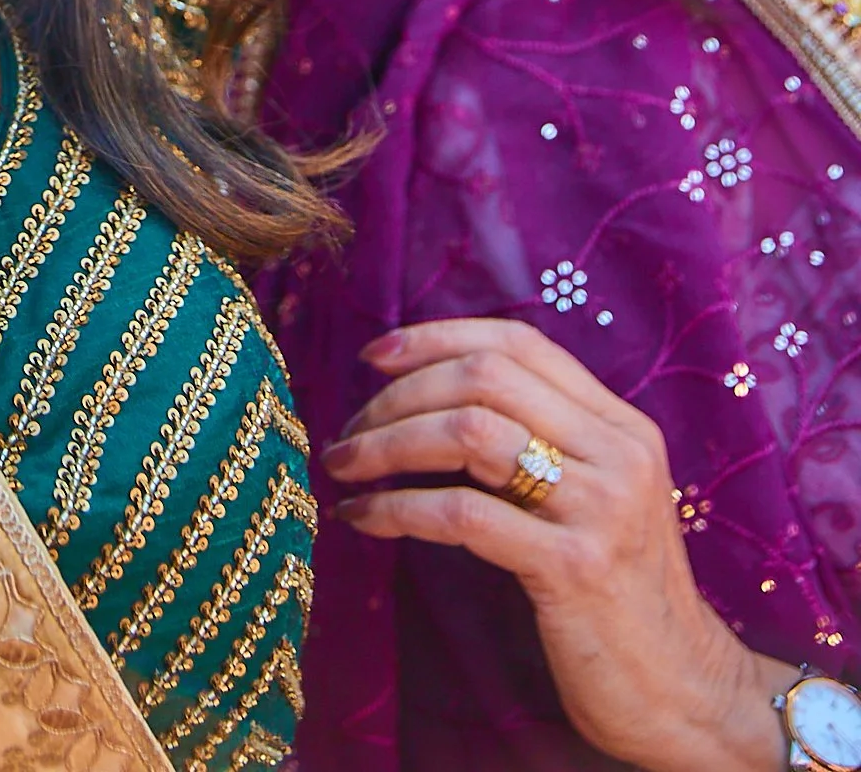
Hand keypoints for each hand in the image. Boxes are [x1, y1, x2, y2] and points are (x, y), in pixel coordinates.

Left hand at [325, 319, 789, 771]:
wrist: (687, 694)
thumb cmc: (620, 597)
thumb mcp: (595, 501)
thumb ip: (541, 444)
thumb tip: (429, 398)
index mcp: (622, 426)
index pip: (518, 342)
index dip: (436, 337)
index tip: (375, 355)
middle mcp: (618, 452)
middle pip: (483, 376)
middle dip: (399, 394)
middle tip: (350, 429)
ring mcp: (600, 507)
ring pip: (468, 431)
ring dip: (387, 443)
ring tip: (344, 466)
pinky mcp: (575, 568)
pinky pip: (462, 514)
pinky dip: (398, 508)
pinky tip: (364, 518)